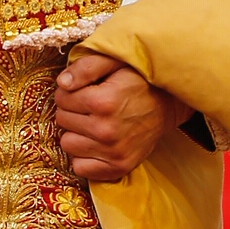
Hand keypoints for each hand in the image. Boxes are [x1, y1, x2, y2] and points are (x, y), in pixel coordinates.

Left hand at [53, 54, 189, 182]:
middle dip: (72, 111)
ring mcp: (113, 152)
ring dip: (76, 133)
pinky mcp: (119, 167)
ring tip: (94, 123)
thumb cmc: (138, 79)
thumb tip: (61, 84)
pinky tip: (96, 143)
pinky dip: (84, 156)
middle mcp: (106, 130)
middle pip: (62, 121)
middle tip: (90, 107)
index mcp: (103, 102)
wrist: (168, 105)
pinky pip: (80, 167)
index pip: (61, 98)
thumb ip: (85, 67)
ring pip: (67, 144)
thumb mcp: (115, 61)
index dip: (69, 92)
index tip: (85, 90)